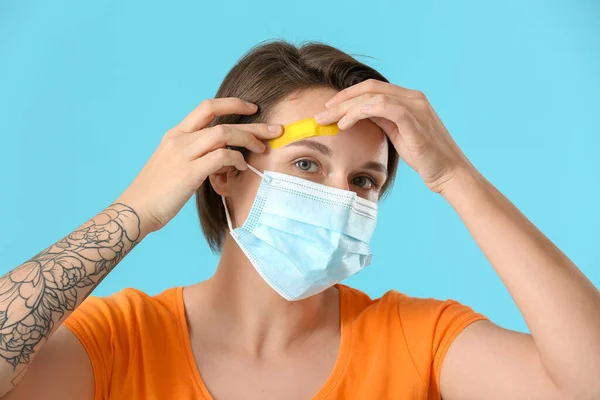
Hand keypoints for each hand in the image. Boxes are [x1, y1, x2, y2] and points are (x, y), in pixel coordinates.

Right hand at [117, 98, 282, 234]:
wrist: (135, 209)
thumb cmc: (157, 191)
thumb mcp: (173, 164)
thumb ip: (194, 154)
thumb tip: (221, 154)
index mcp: (176, 134)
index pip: (207, 107)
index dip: (232, 103)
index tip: (253, 108)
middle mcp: (180, 139)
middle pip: (221, 119)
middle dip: (253, 123)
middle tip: (275, 129)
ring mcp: (183, 154)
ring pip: (224, 134)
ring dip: (248, 139)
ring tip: (262, 149)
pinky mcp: (189, 173)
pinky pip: (221, 157)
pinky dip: (236, 159)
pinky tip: (242, 166)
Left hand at [315, 79, 474, 193]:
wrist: (449, 173)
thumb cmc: (424, 157)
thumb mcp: (398, 134)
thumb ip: (382, 120)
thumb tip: (358, 116)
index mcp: (409, 98)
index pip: (371, 87)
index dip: (347, 95)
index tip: (328, 108)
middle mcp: (413, 97)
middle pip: (368, 88)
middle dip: (340, 100)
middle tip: (319, 113)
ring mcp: (415, 107)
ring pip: (371, 96)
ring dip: (344, 107)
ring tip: (327, 120)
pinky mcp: (414, 121)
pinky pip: (381, 107)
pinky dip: (359, 113)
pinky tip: (345, 124)